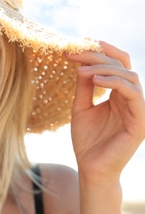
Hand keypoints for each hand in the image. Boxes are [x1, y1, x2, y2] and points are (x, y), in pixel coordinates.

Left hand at [67, 41, 144, 184]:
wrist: (91, 168)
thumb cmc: (87, 140)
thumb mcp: (80, 108)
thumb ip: (83, 87)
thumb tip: (82, 63)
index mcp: (118, 95)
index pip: (115, 65)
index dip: (99, 51)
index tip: (76, 45)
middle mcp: (130, 98)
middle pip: (122, 65)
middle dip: (99, 55)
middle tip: (76, 51)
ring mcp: (137, 109)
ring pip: (129, 76)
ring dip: (104, 68)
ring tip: (82, 69)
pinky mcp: (140, 120)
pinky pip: (133, 94)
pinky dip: (114, 83)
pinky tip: (94, 80)